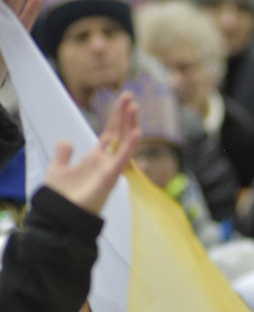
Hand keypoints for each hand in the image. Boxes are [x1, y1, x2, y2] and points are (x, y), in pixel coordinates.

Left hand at [43, 92, 140, 213]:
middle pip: (119, 133)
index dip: (116, 118)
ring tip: (134, 106)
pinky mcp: (111, 176)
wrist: (61, 214)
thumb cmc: (61, 196)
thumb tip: (67, 141)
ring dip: (130, 124)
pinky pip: (124, 159)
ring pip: (124, 142)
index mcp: (96, 157)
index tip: (123, 101)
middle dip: (125, 115)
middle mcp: (106, 160)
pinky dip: (131, 146)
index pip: (110, 134)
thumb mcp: (58, 168)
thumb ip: (63, 153)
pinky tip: (137, 132)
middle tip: (131, 96)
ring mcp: (110, 168)